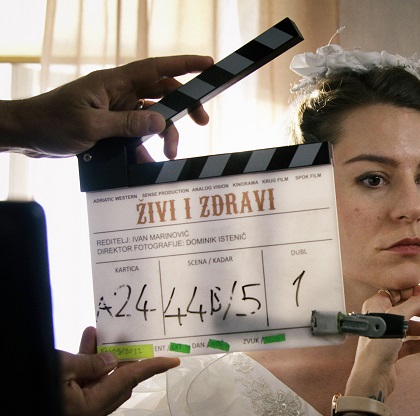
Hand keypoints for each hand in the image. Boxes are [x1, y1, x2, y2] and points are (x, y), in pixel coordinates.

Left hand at [1, 54, 213, 158]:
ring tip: (169, 154)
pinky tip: (148, 162)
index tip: (208, 64)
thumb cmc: (50, 123)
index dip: (184, 64)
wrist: (26, 134)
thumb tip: (161, 121)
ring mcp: (116, 108)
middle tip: (201, 121)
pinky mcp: (112, 125)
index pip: (156, 69)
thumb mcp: (90, 126)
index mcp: (113, 83)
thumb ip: (127, 124)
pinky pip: (138, 134)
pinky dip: (146, 147)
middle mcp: (119, 92)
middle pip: (162, 93)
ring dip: (164, 133)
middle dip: (184, 107)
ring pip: (153, 116)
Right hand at [60, 326, 179, 415]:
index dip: (152, 367)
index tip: (173, 361)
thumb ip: (90, 363)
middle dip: (124, 359)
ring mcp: (74, 415)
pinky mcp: (65, 408)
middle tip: (131, 338)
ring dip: (99, 358)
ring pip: (98, 382)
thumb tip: (111, 361)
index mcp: (86, 409)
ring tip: (99, 334)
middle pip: (117, 383)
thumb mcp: (59, 368)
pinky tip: (85, 344)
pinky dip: (86, 366)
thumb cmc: (25, 385)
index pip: (128, 382)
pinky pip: (84, 385)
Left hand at [345, 285, 419, 398]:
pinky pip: (412, 342)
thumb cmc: (378, 345)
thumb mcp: (397, 318)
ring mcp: (387, 334)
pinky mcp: (393, 350)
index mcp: (377, 305)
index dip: (416, 294)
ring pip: (412, 327)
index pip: (400, 292)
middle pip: (408, 309)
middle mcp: (381, 318)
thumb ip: (416, 304)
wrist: (372, 378)